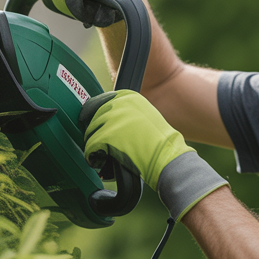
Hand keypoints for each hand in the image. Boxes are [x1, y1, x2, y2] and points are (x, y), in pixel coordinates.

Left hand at [79, 90, 226, 220]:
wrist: (168, 157)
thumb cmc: (159, 143)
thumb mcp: (144, 117)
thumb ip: (125, 114)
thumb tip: (105, 119)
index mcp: (129, 96)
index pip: (100, 104)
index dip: (98, 121)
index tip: (100, 131)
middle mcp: (119, 103)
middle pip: (94, 119)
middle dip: (96, 134)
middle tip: (102, 148)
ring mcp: (112, 118)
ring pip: (91, 132)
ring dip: (94, 146)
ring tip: (103, 156)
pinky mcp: (107, 134)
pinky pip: (91, 145)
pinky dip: (92, 156)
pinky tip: (100, 162)